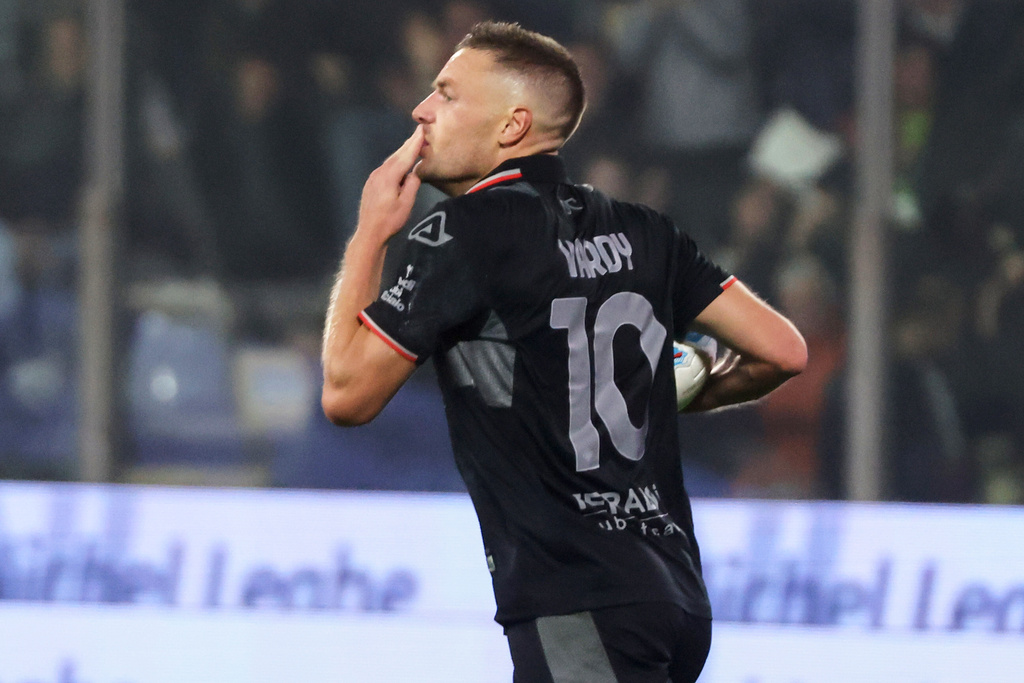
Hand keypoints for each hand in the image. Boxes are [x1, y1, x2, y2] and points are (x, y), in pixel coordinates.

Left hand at [356, 126, 424, 241]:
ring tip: (412, 143)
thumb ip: (412, 185)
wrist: (370, 232)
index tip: (422, 130)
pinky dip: (395, 161)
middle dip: (408, 144)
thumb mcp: (406, 204)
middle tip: (419, 132)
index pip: (406, 156)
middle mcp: (379, 173)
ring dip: (402, 152)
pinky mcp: (371, 183)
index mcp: (389, 176)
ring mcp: (373, 177)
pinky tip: (399, 161)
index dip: (415, 143)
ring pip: (390, 161)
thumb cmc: (390, 221)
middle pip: (397, 155)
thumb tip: (414, 172)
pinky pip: (385, 167)